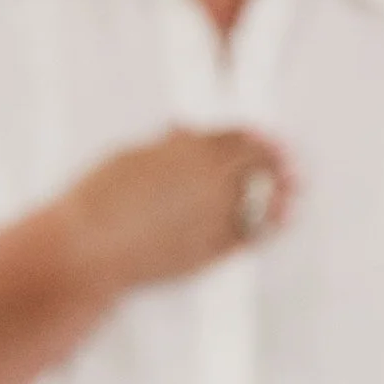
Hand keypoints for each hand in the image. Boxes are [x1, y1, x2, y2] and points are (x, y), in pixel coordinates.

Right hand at [61, 127, 295, 298]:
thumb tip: (182, 132)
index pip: (237, 138)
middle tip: (289, 163)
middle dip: (275, 162)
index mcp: (190, 150)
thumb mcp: (130, 156)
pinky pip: (250, 235)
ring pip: (262, 201)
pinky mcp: (211, 251)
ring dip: (281, 193)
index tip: (266, 139)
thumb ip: (165, 145)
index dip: (256, 138)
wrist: (90, 248)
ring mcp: (213, 218)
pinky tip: (279, 221)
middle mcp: (209, 182)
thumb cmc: (99, 198)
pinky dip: (269, 226)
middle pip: (257, 167)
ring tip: (293, 190)